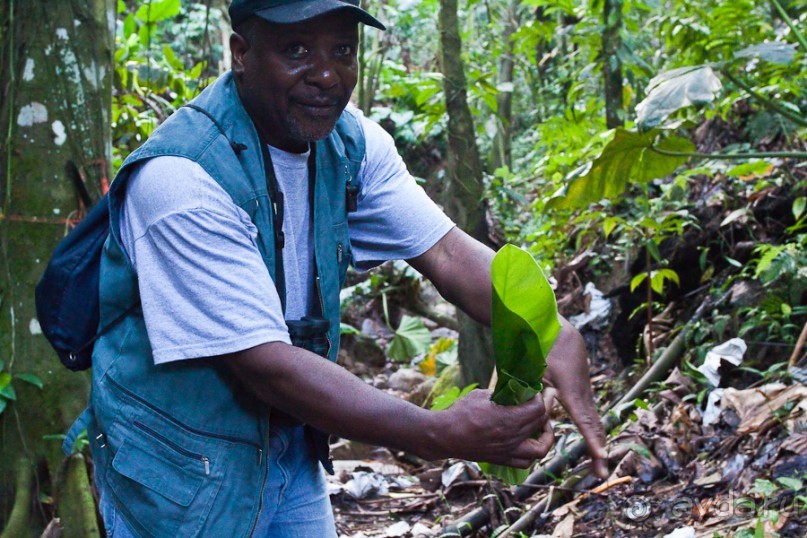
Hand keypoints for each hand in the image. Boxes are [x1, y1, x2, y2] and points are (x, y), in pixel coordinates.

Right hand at [428, 388, 553, 467]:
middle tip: (542, 401)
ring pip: (540, 449)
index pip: (538, 409)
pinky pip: (525, 462)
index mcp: (509, 419)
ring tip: (542, 427)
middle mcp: (513, 437)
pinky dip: (532, 454)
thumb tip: (512, 390)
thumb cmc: (460, 413)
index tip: (535, 391)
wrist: (445, 435)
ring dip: (546, 437)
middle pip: (541, 423)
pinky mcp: (501, 459)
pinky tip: (528, 443)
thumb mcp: (481, 395)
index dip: (540, 398)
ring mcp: (508, 451)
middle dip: (544, 409)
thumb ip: (500, 394)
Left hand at [543, 318, 608, 478]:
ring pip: (593, 422)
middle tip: (600, 475)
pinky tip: (595, 448)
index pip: (582, 419)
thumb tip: (528, 405)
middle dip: (597, 451)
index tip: (599, 454)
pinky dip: (594, 433)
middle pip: (593, 426)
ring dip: (597, 444)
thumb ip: (529, 386)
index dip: (590, 438)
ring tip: (598, 470)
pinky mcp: (582, 393)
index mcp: (569, 390)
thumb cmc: (541, 350)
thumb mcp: (532, 367)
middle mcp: (581, 394)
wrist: (559, 334)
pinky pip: (589, 416)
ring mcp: (584, 393)